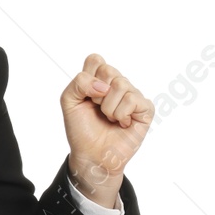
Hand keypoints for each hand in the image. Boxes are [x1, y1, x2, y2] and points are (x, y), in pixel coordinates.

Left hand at [60, 54, 152, 205]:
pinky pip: (133, 99)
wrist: (91, 154)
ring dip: (109, 107)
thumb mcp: (68, 101)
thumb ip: (78, 83)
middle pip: (108, 70)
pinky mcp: (145, 108)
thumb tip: (103, 85)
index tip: (86, 97)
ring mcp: (132, 95)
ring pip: (121, 84)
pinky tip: (122, 123)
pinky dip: (122, 114)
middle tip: (97, 109)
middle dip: (96, 94)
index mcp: (99, 79)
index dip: (88, 78)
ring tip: (110, 118)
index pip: (96, 60)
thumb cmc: (81, 129)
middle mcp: (117, 84)